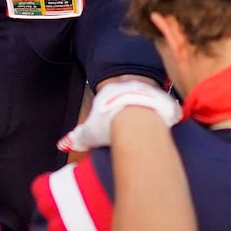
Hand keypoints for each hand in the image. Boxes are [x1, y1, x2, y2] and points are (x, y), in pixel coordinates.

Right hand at [63, 75, 181, 152]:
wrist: (136, 121)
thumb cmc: (110, 124)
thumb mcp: (89, 132)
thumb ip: (76, 137)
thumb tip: (62, 144)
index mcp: (110, 90)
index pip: (109, 94)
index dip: (109, 106)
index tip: (111, 117)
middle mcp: (131, 85)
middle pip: (130, 93)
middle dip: (129, 104)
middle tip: (128, 121)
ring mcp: (150, 91)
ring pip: (149, 97)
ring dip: (149, 107)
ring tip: (145, 125)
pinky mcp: (167, 100)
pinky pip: (168, 107)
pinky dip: (167, 115)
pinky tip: (163, 126)